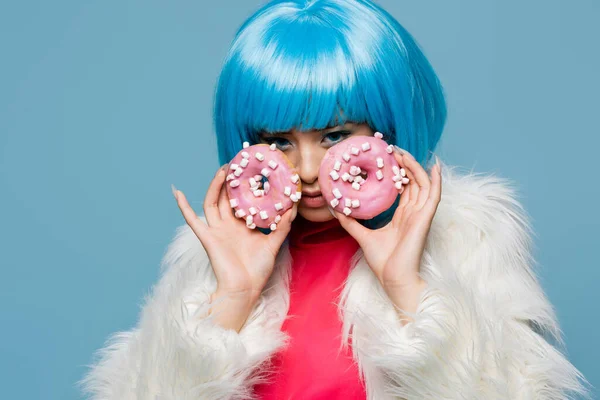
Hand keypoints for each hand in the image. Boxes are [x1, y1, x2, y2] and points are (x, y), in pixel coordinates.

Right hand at [172, 164, 297, 300]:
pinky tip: (177, 193)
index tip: (251, 170)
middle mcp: (228, 226)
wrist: (244, 290)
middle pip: (226, 198)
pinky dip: (184, 207)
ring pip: (212, 203)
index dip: (245, 186)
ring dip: (214, 186)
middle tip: (236, 163)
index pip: (242, 201)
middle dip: (229, 181)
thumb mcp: (273, 244)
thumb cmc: (257, 271)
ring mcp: (216, 230)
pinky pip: (192, 220)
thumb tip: (293, 207)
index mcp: (242, 227)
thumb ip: (282, 226)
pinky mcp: (207, 237)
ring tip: (221, 170)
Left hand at [335, 150, 441, 310]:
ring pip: (422, 184)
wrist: (394, 278)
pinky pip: (434, 195)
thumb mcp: (362, 236)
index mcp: (402, 217)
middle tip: (393, 149)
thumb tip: (335, 209)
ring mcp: (421, 215)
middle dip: (405, 165)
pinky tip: (435, 166)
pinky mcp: (426, 218)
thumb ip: (351, 222)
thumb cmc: (383, 262)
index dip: (398, 173)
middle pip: (413, 183)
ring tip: (404, 152)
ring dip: (415, 167)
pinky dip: (436, 180)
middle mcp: (413, 213)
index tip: (387, 158)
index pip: (403, 189)